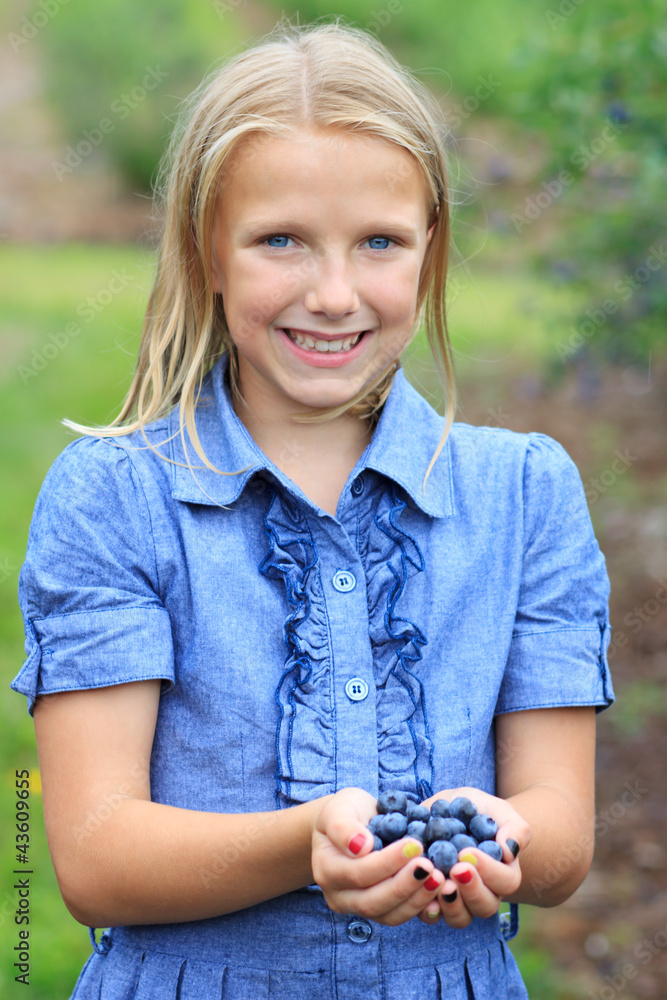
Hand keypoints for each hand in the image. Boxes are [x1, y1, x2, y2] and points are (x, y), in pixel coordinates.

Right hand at [311, 787, 445, 925]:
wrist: (352, 824)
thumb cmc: (346, 812)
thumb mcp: (339, 807)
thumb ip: (343, 825)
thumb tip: (361, 846)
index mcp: (326, 868)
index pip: (359, 872)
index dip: (388, 862)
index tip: (415, 844)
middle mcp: (339, 895)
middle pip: (373, 901)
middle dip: (405, 886)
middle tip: (431, 868)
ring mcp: (358, 907)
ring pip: (389, 915)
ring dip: (416, 899)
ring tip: (439, 879)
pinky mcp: (379, 911)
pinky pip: (399, 916)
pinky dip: (421, 906)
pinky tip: (439, 891)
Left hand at [416, 787, 529, 928]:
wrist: (448, 810)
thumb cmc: (479, 809)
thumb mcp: (497, 810)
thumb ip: (514, 828)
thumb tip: (510, 851)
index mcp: (503, 872)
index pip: (505, 882)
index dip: (489, 871)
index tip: (468, 853)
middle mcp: (482, 892)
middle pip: (485, 906)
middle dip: (471, 890)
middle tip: (456, 869)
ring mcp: (458, 899)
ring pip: (459, 917)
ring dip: (450, 904)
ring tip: (438, 881)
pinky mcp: (432, 898)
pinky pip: (431, 915)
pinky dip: (425, 908)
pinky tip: (417, 891)